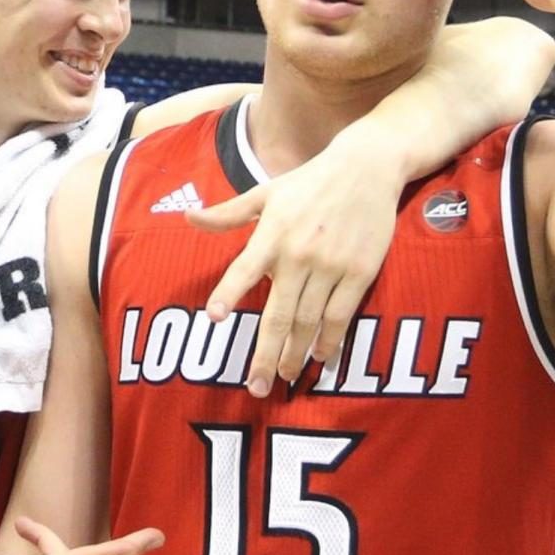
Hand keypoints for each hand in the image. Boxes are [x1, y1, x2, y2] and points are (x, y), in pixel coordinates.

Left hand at [187, 132, 399, 396]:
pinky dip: (331, 341)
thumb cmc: (310, 181)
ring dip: (296, 353)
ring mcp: (331, 266)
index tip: (215, 317)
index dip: (229, 293)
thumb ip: (228, 214)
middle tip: (257, 387)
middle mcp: (299, 253)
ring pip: (309, 321)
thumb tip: (187, 217)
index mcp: (272, 234)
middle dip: (266, 354)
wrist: (367, 167)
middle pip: (279, 314)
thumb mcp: (266, 192)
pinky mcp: (359, 272)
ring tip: (284, 376)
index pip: (244, 268)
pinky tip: (320, 357)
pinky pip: (341, 315)